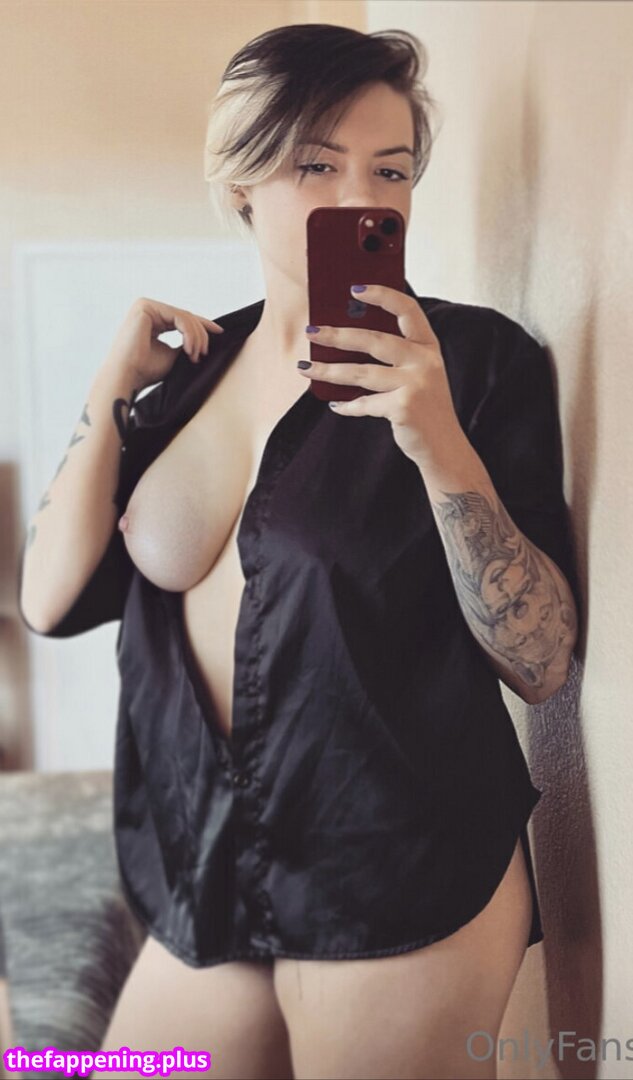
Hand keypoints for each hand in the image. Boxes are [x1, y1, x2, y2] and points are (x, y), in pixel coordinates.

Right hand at [105, 297, 224, 390]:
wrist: (128, 377)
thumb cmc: (146, 371)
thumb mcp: (173, 355)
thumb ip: (186, 343)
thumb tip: (205, 339)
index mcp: (151, 319)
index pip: (182, 319)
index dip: (202, 325)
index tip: (219, 332)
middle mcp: (147, 309)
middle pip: (185, 317)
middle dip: (200, 335)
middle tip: (203, 354)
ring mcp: (144, 306)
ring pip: (184, 317)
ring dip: (196, 337)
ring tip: (196, 355)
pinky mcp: (145, 307)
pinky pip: (178, 317)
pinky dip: (189, 333)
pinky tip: (190, 350)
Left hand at [298, 284, 462, 467]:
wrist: (444, 446)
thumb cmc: (425, 408)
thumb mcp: (420, 374)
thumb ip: (397, 357)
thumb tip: (347, 340)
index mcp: (428, 347)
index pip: (407, 310)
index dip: (382, 295)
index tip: (354, 289)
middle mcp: (425, 361)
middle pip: (374, 340)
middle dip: (337, 335)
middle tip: (311, 332)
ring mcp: (415, 384)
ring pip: (361, 372)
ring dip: (328, 370)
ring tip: (304, 367)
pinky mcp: (404, 407)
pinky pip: (365, 403)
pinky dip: (347, 405)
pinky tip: (335, 404)